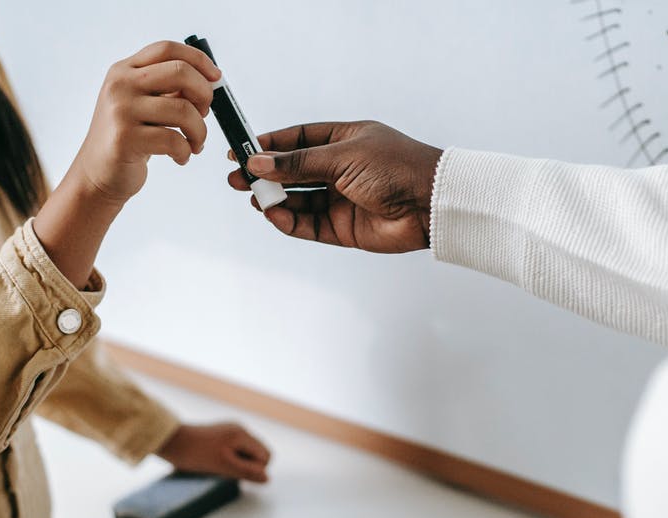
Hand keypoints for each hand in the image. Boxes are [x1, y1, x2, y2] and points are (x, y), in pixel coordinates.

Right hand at [62, 40, 219, 207]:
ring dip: (200, 131)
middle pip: (180, 72)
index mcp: (124, 70)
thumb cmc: (128, 138)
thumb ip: (168, 89)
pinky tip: (180, 157)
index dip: (198, 60)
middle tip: (205, 114)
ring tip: (195, 143)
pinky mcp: (125, 138)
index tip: (216, 78)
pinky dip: (185, 151)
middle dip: (204, 94)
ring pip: (183, 110)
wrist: (96, 173)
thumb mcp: (142, 104)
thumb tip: (209, 81)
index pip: (167, 49)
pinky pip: (174, 140)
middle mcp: (120, 84)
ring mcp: (120, 110)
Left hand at [156, 422, 270, 483]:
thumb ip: (247, 472)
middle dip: (246, 466)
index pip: (266, 456)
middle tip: (225, 470)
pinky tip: (211, 462)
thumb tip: (267, 479)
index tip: (235, 472)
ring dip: (236, 464)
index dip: (256, 469)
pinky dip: (227, 459)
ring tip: (216, 466)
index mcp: (242, 434)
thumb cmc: (195, 454)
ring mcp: (228, 431)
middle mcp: (238, 429)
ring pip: (244, 453)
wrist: (168, 440)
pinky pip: (232, 450)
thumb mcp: (223, 466)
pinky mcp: (218, 435)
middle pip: (256, 454)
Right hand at [227, 121, 442, 252]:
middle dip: (266, 176)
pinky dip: (290, 221)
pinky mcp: (345, 228)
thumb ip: (298, 162)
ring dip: (275, 199)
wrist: (430, 204)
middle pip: (294, 172)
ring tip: (253, 198)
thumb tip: (259, 162)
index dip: (270, 146)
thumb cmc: (396, 167)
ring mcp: (343, 199)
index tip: (242, 151)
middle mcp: (342, 169)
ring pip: (299, 200)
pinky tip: (274, 214)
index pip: (298, 140)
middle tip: (236, 180)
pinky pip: (309, 225)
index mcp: (345, 141)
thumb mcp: (341, 156)